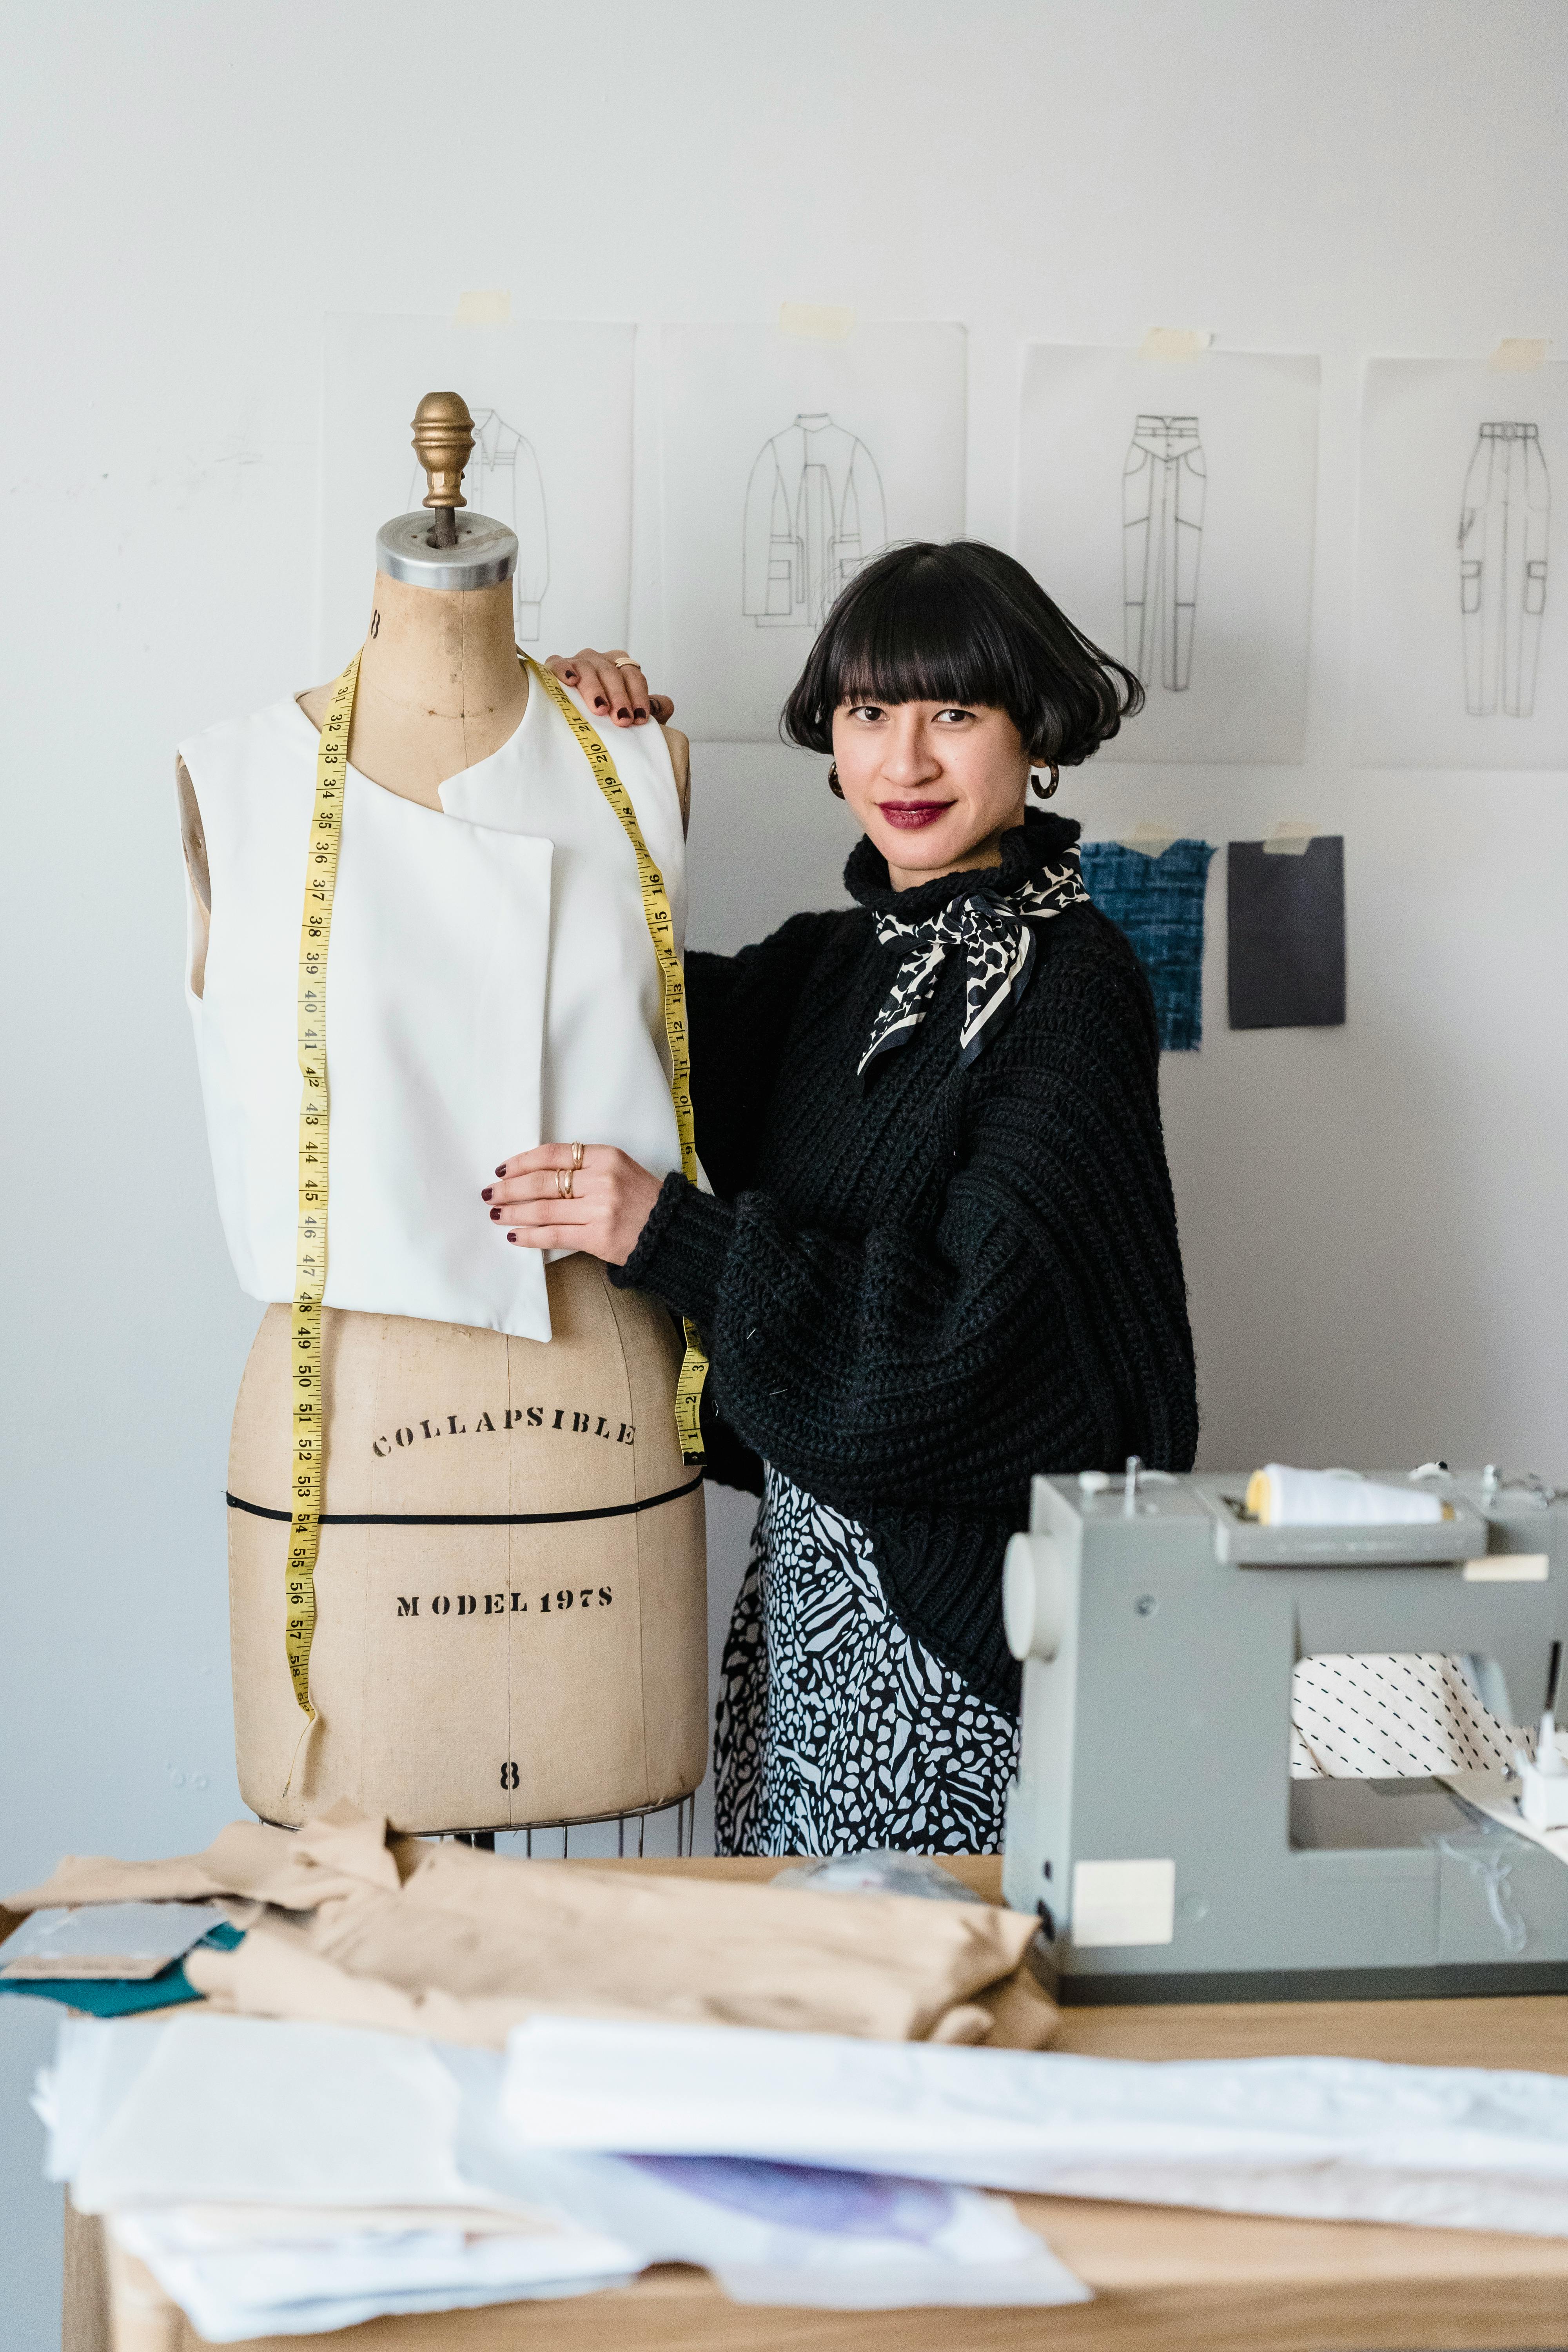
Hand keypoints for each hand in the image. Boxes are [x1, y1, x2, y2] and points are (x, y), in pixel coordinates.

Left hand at [483, 1144, 662, 1266]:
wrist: (671, 1231)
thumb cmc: (641, 1199)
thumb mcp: (618, 1169)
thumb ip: (583, 1167)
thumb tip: (533, 1174)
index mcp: (606, 1156)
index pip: (552, 1154)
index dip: (521, 1162)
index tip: (503, 1168)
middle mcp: (602, 1180)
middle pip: (542, 1182)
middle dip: (510, 1189)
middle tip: (491, 1193)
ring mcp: (600, 1209)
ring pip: (543, 1209)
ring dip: (513, 1212)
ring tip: (496, 1215)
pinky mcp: (598, 1237)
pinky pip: (554, 1235)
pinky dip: (530, 1236)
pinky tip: (515, 1235)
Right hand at [546, 649, 672, 728]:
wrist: (570, 718)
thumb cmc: (606, 715)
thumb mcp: (630, 712)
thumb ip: (652, 708)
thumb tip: (664, 705)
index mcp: (620, 666)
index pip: (633, 675)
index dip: (638, 696)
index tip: (639, 718)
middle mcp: (600, 660)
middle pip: (612, 672)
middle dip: (619, 697)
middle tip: (622, 720)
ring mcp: (578, 661)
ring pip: (588, 668)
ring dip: (595, 689)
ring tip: (600, 708)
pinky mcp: (556, 666)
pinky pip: (559, 662)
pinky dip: (565, 669)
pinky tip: (571, 681)